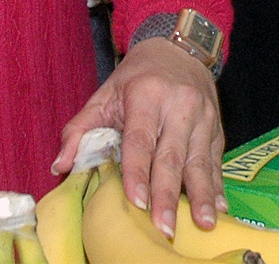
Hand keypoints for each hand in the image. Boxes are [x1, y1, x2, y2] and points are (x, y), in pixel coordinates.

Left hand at [52, 38, 223, 238]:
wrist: (178, 49)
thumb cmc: (137, 77)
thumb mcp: (104, 94)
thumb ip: (79, 129)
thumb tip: (60, 166)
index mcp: (146, 95)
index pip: (140, 139)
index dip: (137, 172)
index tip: (136, 202)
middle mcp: (178, 105)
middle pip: (171, 156)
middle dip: (167, 195)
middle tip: (164, 228)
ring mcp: (202, 117)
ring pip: (199, 161)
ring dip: (201, 196)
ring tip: (204, 224)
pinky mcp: (216, 128)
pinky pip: (216, 161)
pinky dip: (217, 186)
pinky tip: (218, 208)